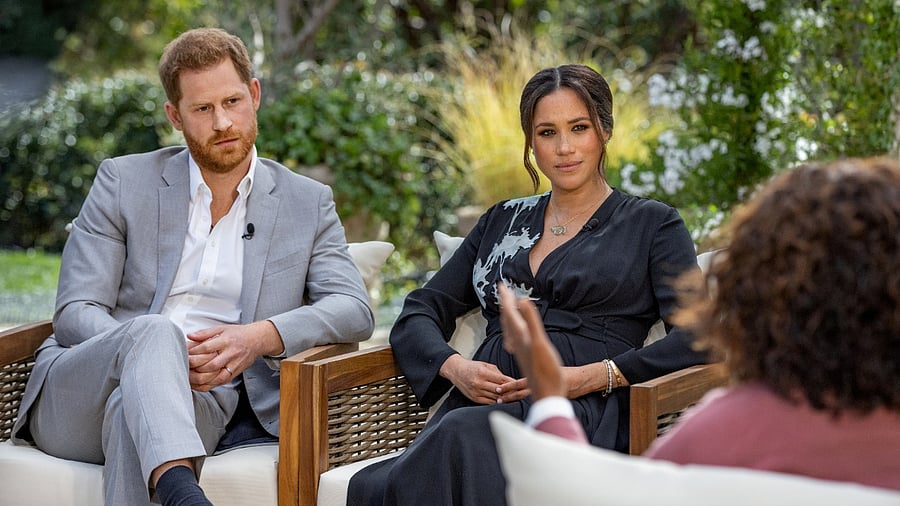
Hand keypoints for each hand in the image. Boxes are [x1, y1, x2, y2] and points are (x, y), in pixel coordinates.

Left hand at [186, 320, 281, 390]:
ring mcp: (234, 365)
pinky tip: (197, 384)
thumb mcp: (222, 328)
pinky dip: (207, 385)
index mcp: (226, 341)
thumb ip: (204, 333)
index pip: (207, 348)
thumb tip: (189, 336)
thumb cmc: (238, 334)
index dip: (194, 352)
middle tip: (183, 367)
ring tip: (188, 378)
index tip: (184, 353)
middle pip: (210, 365)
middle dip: (194, 367)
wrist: (256, 340)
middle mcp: (231, 354)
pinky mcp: (235, 373)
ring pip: (215, 377)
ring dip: (199, 379)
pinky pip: (219, 382)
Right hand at [440, 354, 517, 404]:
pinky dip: (497, 401)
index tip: (520, 385)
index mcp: (483, 372)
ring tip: (513, 397)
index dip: (512, 383)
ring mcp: (476, 392)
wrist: (457, 371)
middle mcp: (479, 383)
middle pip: (499, 390)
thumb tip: (511, 381)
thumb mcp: (486, 365)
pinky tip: (502, 400)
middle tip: (519, 393)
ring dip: (505, 398)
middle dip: (510, 392)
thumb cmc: (472, 367)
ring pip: (495, 397)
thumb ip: (498, 374)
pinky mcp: (474, 398)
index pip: (502, 380)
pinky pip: (489, 402)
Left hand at [498, 284, 566, 401]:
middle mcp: (518, 343)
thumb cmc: (547, 371)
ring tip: (508, 308)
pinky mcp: (525, 357)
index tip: (501, 284)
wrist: (548, 395)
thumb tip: (521, 300)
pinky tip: (516, 334)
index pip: (509, 313)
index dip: (506, 298)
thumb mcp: (540, 343)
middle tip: (503, 290)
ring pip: (510, 330)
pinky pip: (515, 339)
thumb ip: (531, 321)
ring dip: (508, 316)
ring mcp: (521, 351)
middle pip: (508, 320)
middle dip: (505, 304)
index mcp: (520, 336)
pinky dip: (514, 330)